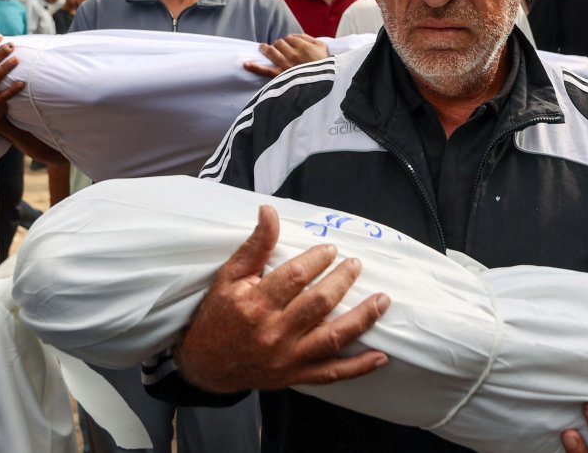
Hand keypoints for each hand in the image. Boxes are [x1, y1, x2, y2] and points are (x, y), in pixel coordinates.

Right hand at [176, 205, 389, 393]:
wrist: (205, 364)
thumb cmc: (218, 315)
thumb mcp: (230, 277)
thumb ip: (255, 246)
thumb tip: (269, 211)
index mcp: (256, 304)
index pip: (295, 277)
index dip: (317, 260)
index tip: (330, 250)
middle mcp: (274, 332)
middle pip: (319, 303)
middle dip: (343, 280)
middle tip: (355, 265)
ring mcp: (287, 358)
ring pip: (333, 337)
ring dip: (362, 318)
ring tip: (382, 300)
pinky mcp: (296, 376)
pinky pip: (332, 374)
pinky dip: (358, 367)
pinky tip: (380, 356)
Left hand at [244, 34, 328, 77]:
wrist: (327, 86)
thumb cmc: (327, 67)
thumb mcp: (323, 48)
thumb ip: (309, 39)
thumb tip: (296, 36)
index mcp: (303, 47)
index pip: (290, 38)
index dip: (290, 40)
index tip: (291, 44)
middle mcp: (293, 54)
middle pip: (279, 43)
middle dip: (279, 43)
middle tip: (280, 47)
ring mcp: (285, 65)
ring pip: (271, 51)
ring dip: (266, 48)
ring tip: (263, 48)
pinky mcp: (280, 76)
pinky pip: (265, 71)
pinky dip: (254, 67)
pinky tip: (246, 64)